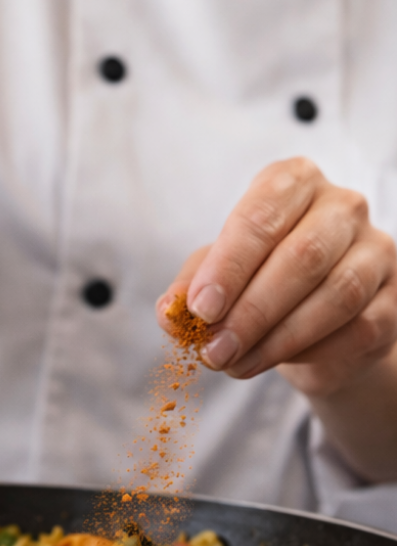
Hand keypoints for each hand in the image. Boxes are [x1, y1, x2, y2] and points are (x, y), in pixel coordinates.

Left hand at [158, 157, 396, 397]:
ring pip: (335, 296)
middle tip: (214, 349)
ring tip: (235, 363)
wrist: (314, 312)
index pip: (260, 215)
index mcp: (291, 182)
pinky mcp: (394, 297)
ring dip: (278, 338)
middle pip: (301, 256)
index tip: (200, 309)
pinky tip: (275, 362)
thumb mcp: (216, 271)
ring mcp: (376, 249)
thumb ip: (192, 285)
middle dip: (251, 310)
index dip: (229, 265)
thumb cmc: (257, 274)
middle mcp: (341, 206)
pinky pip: (357, 329)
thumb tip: (170, 313)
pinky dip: (311, 352)